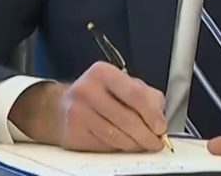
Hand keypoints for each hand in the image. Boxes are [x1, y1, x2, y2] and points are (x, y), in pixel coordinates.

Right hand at [9, 62, 167, 151]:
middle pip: (126, 118)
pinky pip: (104, 144)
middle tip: (156, 141)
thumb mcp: (122, 83)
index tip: (160, 126)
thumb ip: (145, 94)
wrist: (60, 107)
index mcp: (103, 72)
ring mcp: (78, 112)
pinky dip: (119, 148)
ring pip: (116, 135)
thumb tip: (159, 115)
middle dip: (146, 134)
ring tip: (144, 145)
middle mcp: (88, 90)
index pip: (134, 94)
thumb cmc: (97, 94)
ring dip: (135, 144)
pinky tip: (126, 145)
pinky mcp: (74, 132)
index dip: (151, 113)